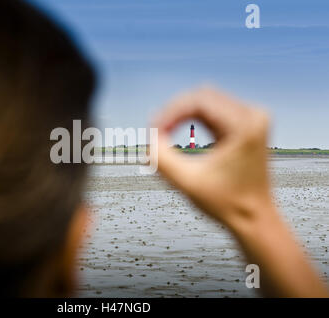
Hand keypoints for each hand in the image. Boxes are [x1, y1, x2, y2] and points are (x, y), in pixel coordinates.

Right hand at [152, 87, 328, 296]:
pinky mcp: (245, 126)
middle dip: (174, 112)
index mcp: (245, 125)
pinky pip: (212, 111)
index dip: (170, 113)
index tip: (154, 131)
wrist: (254, 218)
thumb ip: (162, 159)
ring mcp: (251, 119)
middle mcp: (253, 116)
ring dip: (181, 115)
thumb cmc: (227, 204)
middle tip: (156, 132)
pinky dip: (192, 119)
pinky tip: (177, 131)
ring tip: (164, 133)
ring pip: (206, 101)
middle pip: (202, 96)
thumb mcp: (187, 182)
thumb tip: (149, 138)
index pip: (198, 101)